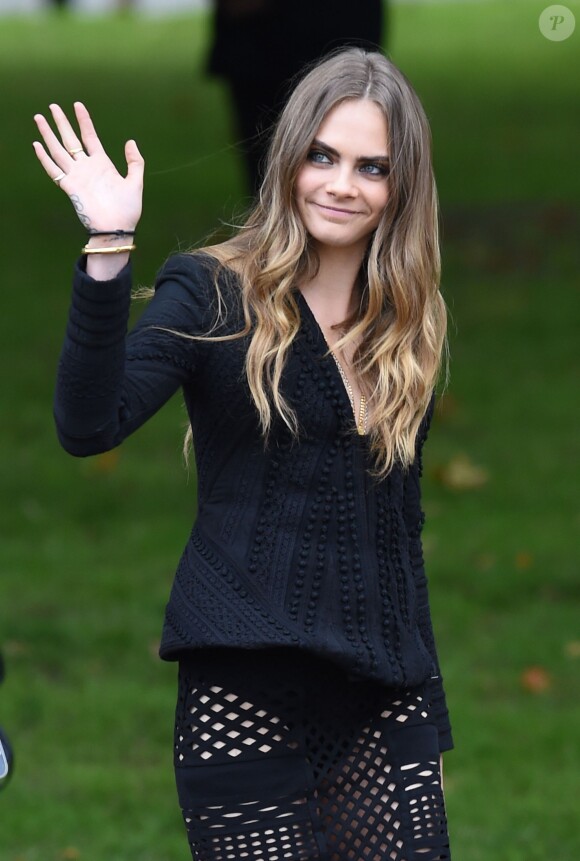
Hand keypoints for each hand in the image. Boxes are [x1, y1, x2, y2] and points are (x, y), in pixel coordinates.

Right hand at [32, 102, 143, 233]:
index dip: (84, 121)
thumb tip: (131, 142)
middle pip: (70, 139)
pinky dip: (44, 158)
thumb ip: (134, 162)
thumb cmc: (127, 210)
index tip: (77, 105)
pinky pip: (53, 170)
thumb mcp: (135, 183)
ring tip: (40, 118)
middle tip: (53, 106)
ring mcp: (76, 176)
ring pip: (58, 150)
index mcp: (102, 164)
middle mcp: (87, 167)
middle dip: (62, 123)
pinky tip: (37, 145)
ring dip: (48, 134)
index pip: (89, 137)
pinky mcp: (69, 187)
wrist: (116, 229)